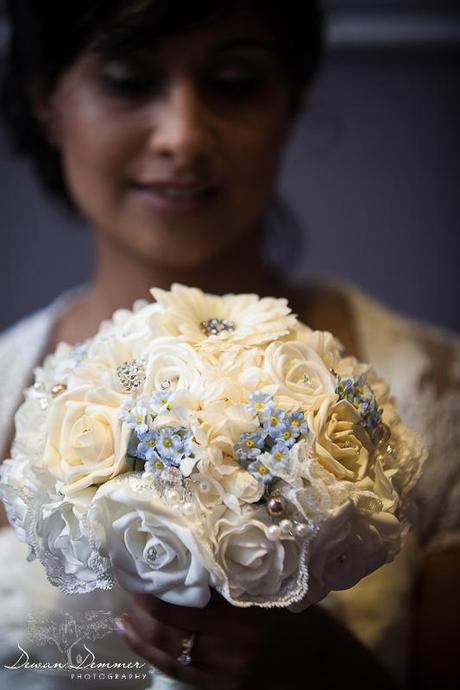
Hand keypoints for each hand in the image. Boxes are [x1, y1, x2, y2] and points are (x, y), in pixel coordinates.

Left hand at [115, 591, 399, 689]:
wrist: (316, 666)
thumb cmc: (294, 622)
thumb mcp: (268, 596)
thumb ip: (235, 583)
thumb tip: (197, 556)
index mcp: (244, 618)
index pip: (189, 603)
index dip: (160, 589)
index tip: (142, 569)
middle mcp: (229, 647)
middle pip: (174, 626)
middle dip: (145, 605)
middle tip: (128, 583)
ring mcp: (222, 672)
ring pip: (169, 649)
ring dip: (142, 630)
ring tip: (122, 613)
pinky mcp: (219, 688)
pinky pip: (177, 670)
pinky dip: (150, 653)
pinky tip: (131, 637)